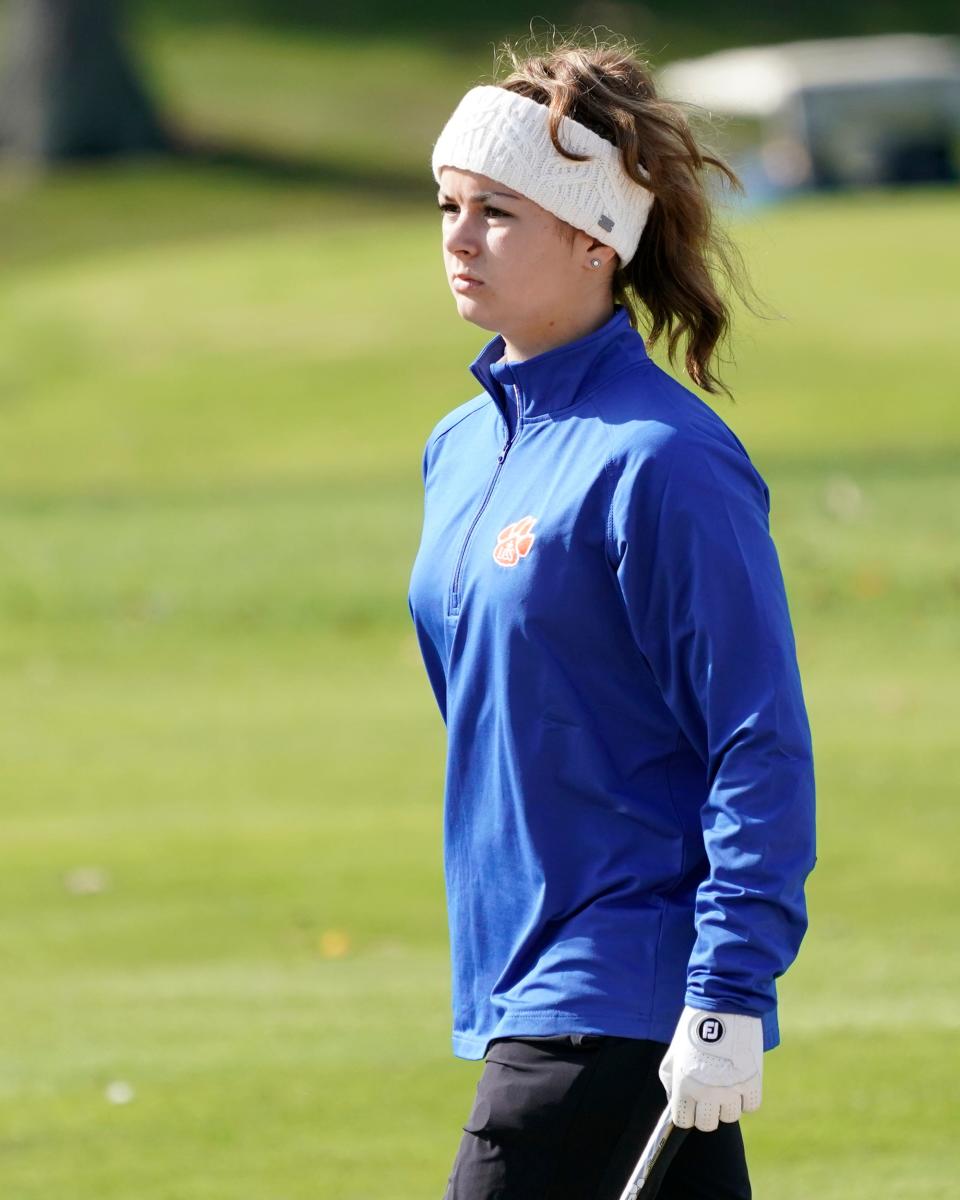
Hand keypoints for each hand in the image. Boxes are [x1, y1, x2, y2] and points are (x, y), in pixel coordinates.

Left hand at [658, 1005, 762, 1131]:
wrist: (724, 1004)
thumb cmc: (695, 1025)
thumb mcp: (674, 1050)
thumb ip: (670, 1078)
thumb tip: (673, 1099)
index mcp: (684, 1085)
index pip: (683, 1121)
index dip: (687, 1113)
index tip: (691, 1105)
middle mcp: (706, 1092)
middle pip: (707, 1124)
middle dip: (707, 1112)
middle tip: (710, 1095)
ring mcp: (730, 1089)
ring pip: (730, 1117)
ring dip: (728, 1104)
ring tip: (726, 1083)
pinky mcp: (752, 1082)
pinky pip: (751, 1106)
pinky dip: (746, 1097)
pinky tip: (740, 1080)